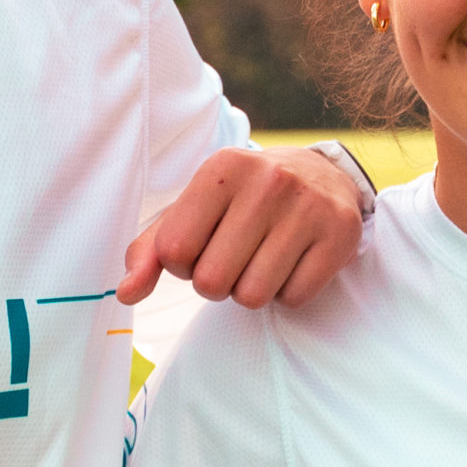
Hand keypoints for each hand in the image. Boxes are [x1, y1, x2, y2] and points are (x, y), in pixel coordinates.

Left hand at [117, 145, 363, 310]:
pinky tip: (292, 262)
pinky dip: (288, 293)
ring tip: (262, 260)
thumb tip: (126, 293)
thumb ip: (150, 251)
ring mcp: (308, 206)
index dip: (183, 265)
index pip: (174, 253)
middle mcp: (267, 180)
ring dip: (251, 292)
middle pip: (212, 281)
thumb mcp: (192, 211)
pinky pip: (295, 298)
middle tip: (234, 258)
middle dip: (216, 284)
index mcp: (221, 168)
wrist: (318, 174)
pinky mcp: (340, 232)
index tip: (202, 246)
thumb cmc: (240, 201)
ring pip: (253, 296)